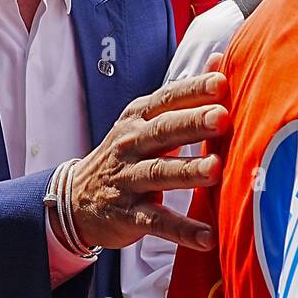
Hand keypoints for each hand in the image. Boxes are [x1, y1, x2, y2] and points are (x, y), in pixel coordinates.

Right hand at [64, 67, 228, 252]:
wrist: (75, 198)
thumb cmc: (125, 152)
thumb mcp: (145, 119)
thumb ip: (184, 95)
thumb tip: (219, 60)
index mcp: (138, 118)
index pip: (167, 99)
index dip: (193, 90)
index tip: (221, 82)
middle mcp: (131, 144)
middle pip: (163, 132)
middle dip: (193, 124)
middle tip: (222, 118)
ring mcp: (127, 180)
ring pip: (159, 174)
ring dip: (187, 172)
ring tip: (215, 170)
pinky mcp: (127, 216)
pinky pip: (156, 222)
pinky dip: (181, 230)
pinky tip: (207, 237)